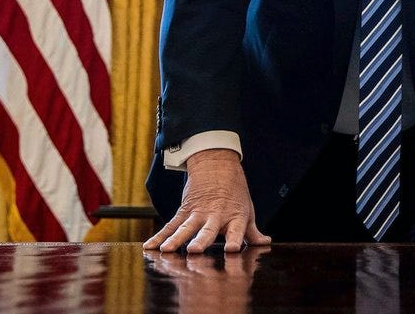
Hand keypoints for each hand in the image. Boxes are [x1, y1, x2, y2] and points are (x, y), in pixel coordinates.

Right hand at [142, 148, 271, 253]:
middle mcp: (215, 216)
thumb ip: (252, 231)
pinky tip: (149, 247)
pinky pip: (170, 225)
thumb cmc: (234, 192)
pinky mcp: (184, 211)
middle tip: (194, 250)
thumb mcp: (247, 210)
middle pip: (208, 230)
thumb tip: (265, 242)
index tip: (231, 249)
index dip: (234, 240)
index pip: (236, 230)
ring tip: (167, 250)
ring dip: (175, 239)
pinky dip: (159, 236)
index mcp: (235, 217)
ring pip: (185, 228)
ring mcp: (198, 213)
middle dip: (201, 240)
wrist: (216, 164)